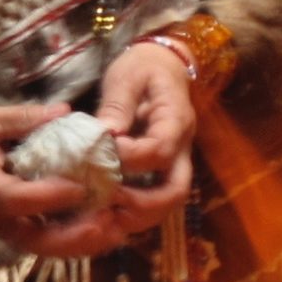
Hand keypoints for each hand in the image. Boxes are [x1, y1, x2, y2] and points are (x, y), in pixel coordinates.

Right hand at [0, 103, 125, 258]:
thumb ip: (22, 119)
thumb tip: (65, 112)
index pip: (14, 198)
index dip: (48, 196)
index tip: (81, 187)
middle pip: (34, 239)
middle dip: (74, 236)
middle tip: (110, 222)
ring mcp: (3, 230)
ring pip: (44, 248)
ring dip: (82, 245)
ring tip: (118, 231)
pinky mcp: (15, 233)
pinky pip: (47, 244)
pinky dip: (76, 242)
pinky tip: (106, 232)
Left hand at [94, 43, 195, 233]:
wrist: (162, 65)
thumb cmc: (144, 67)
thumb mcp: (128, 76)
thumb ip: (117, 106)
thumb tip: (103, 136)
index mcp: (176, 121)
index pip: (159, 150)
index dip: (128, 158)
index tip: (98, 154)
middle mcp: (182, 149)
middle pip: (176, 191)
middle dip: (142, 205)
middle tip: (106, 203)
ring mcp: (175, 164)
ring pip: (168, 203)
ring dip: (137, 216)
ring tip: (102, 215)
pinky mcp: (161, 172)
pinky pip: (154, 201)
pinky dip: (132, 213)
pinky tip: (104, 213)